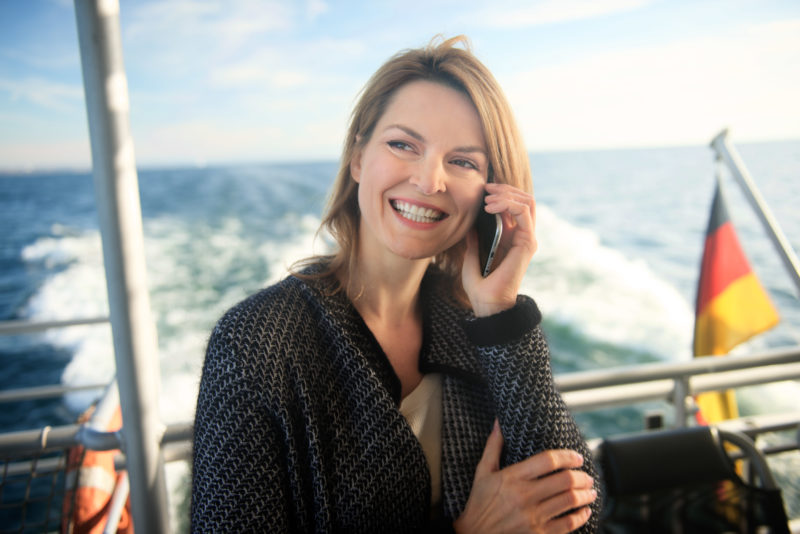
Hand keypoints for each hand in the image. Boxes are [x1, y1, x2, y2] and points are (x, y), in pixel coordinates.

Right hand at [454, 421, 596, 533]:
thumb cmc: (479, 502)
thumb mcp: (482, 472)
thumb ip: (493, 446)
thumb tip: (498, 422)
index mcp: (512, 478)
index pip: (548, 460)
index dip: (567, 456)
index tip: (577, 457)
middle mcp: (525, 496)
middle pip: (565, 480)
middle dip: (582, 477)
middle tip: (587, 476)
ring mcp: (533, 517)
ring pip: (570, 501)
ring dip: (585, 494)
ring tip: (590, 491)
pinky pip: (568, 524)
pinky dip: (581, 516)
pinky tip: (584, 511)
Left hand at [462, 182, 536, 316]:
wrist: (487, 302)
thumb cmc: (479, 285)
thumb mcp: (472, 254)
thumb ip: (475, 238)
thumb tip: (470, 222)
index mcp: (511, 238)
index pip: (515, 205)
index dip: (502, 192)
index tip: (483, 189)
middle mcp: (522, 236)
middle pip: (524, 199)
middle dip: (505, 189)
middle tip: (486, 188)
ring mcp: (527, 239)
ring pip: (527, 201)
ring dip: (506, 194)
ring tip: (487, 199)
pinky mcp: (528, 242)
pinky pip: (524, 212)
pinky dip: (508, 204)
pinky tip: (490, 207)